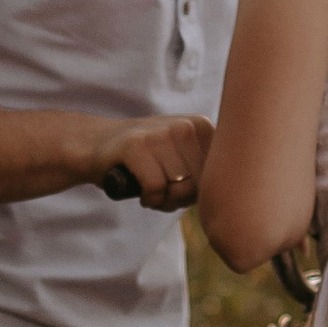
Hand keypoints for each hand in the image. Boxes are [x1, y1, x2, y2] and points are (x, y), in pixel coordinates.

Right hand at [92, 112, 213, 212]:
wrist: (99, 144)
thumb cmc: (148, 161)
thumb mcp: (184, 159)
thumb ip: (208, 174)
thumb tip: (229, 198)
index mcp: (203, 127)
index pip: (219, 177)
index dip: (199, 192)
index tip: (180, 185)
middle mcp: (185, 126)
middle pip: (200, 185)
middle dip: (181, 199)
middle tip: (163, 190)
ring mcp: (161, 133)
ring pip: (179, 189)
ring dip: (164, 201)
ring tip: (151, 189)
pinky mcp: (136, 145)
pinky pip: (156, 188)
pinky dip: (148, 199)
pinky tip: (140, 191)